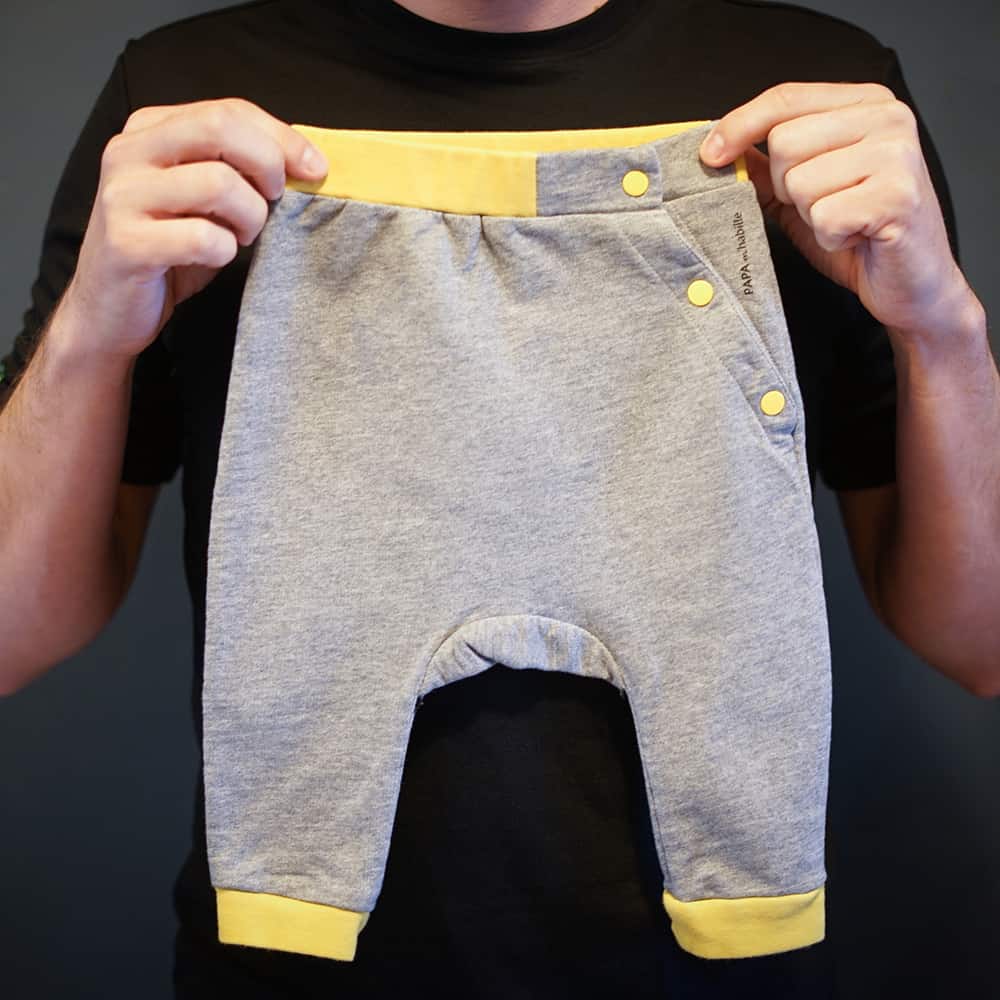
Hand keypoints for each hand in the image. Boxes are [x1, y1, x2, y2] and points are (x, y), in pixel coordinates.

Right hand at [61, 97, 328, 360]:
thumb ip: (240, 171)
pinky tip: (214, 258)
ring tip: (241, 237)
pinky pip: (204, 238)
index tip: (316, 168)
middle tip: (276, 201)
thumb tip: (306, 161)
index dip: (282, 137)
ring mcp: (123, 195)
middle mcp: (129, 152)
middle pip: (220, 128)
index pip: (228, 110)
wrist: (111, 309)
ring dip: (250, 217)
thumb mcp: (206, 201)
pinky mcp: (126, 242)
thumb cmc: (168, 253)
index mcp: (150, 130)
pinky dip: (225, 252)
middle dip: (268, 165)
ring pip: (219, 184)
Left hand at [698, 82, 975, 339]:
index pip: (786, 98)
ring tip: (843, 222)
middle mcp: (888, 119)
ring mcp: (897, 155)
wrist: (911, 284)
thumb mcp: (803, 194)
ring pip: (800, 182)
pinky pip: (824, 216)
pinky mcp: (897, 197)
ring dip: (810, 215)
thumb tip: (719, 149)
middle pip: (785, 142)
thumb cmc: (859, 236)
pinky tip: (856, 237)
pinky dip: (830, 238)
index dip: (740, 125)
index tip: (710, 154)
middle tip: (823, 206)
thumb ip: (767, 167)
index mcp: (866, 104)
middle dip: (787, 187)